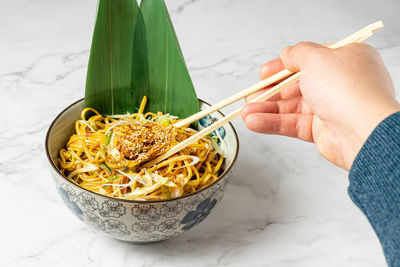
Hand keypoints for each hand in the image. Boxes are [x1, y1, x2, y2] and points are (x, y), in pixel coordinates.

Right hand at [242, 42, 399, 169]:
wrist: (364, 131)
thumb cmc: (347, 89)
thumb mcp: (317, 57)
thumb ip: (298, 53)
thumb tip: (287, 54)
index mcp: (344, 61)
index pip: (308, 61)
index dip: (282, 67)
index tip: (264, 73)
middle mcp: (338, 84)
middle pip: (295, 86)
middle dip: (270, 92)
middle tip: (250, 96)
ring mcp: (330, 108)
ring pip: (291, 107)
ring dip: (266, 109)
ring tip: (245, 112)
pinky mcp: (322, 131)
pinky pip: (292, 124)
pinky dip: (272, 123)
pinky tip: (254, 122)